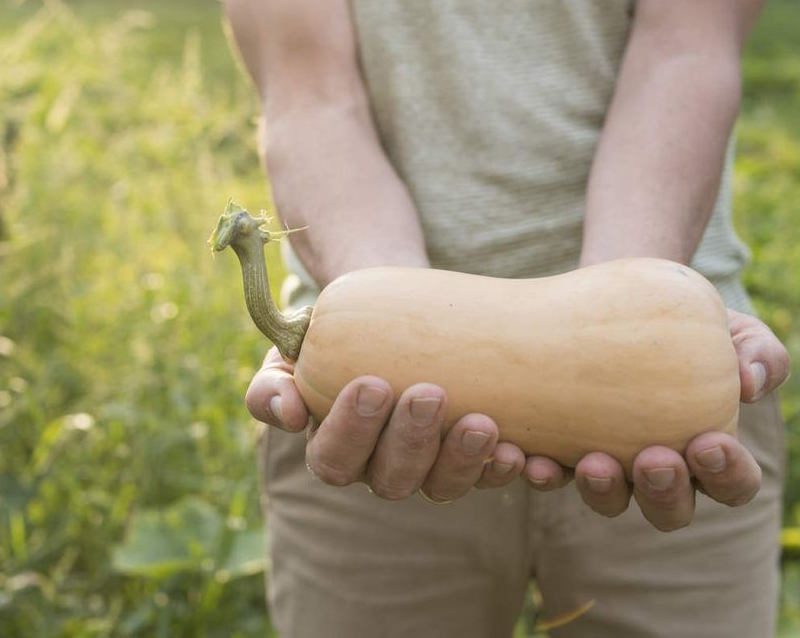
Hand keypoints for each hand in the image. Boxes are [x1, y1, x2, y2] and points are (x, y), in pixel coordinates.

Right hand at [245, 347, 527, 502]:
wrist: (396, 314)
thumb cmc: (338, 334)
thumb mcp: (294, 350)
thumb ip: (275, 382)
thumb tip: (287, 414)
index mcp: (335, 450)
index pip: (334, 459)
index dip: (352, 430)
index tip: (373, 383)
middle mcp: (382, 469)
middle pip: (393, 478)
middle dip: (413, 441)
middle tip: (430, 394)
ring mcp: (432, 468)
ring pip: (444, 485)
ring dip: (465, 461)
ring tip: (484, 423)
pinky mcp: (476, 459)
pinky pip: (493, 477)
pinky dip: (509, 470)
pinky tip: (524, 452)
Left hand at [521, 308, 789, 528]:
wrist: (622, 298)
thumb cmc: (691, 323)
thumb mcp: (737, 330)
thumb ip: (759, 354)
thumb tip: (750, 382)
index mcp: (711, 456)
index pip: (732, 483)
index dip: (726, 473)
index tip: (708, 442)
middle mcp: (659, 474)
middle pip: (669, 509)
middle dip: (662, 491)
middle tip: (652, 459)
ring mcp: (610, 468)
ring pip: (608, 501)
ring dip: (600, 490)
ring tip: (592, 462)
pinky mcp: (561, 451)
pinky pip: (550, 475)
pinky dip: (539, 472)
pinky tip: (525, 454)